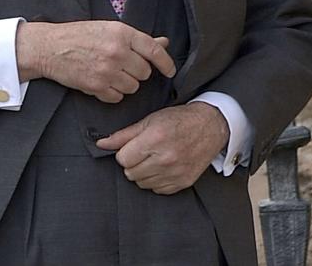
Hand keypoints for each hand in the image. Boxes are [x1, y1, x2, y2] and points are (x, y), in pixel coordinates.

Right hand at [15, 21, 174, 102]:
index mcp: (121, 33)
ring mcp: (107, 70)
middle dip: (136, 72)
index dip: (166, 63)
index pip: (154, 50)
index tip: (170, 71)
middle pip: (144, 72)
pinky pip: (117, 97)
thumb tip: (164, 42)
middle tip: (121, 65)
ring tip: (108, 73)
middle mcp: (117, 51)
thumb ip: (137, 39)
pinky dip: (111, 93)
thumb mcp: (108, 29)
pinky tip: (100, 82)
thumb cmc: (78, 35)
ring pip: (133, 87)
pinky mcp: (96, 86)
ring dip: (124, 84)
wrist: (49, 47)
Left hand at [96, 102, 229, 194]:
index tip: (131, 147)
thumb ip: (123, 135)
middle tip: (142, 153)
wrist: (209, 127)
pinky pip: (158, 190)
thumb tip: (101, 144)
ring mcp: (176, 173)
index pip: (123, 159)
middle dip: (131, 163)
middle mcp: (165, 158)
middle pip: (130, 173)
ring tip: (152, 159)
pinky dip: (156, 181)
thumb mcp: (148, 121)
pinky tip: (162, 168)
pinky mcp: (184, 182)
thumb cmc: (177, 121)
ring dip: (142, 173)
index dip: (123, 153)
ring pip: (142, 183)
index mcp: (154, 139)